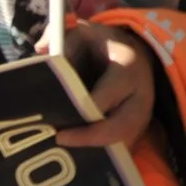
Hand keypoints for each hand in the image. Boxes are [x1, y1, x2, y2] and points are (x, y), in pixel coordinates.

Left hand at [50, 20, 157, 147]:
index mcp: (127, 67)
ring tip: (67, 151)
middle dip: (91, 137)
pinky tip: (79, 153)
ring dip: (98, 149)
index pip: (107, 95)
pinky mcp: (139, 126)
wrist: (135, 51)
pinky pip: (124, 144)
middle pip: (123, 126)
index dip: (84, 109)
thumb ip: (60, 39)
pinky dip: (104, 152)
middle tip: (60, 139)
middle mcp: (141, 94)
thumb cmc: (102, 43)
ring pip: (126, 140)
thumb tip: (41, 51)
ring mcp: (144, 113)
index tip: (63, 115)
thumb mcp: (82, 31)